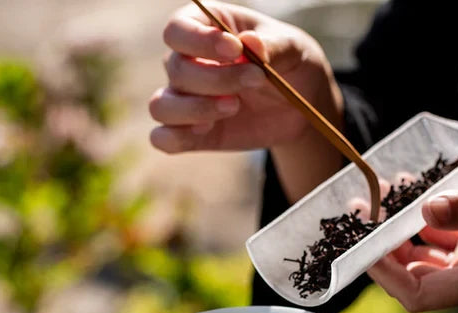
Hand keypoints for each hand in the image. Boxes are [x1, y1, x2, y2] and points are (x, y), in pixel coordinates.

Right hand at [149, 1, 339, 152]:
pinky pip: (164, 139)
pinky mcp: (192, 133)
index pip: (178, 30)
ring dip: (195, 110)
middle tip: (255, 80)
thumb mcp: (293, 49)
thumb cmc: (291, 66)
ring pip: (161, 106)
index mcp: (205, 28)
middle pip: (175, 69)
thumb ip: (274, 46)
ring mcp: (186, 100)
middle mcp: (187, 62)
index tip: (234, 50)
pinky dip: (176, 138)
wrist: (297, 107)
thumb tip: (250, 44)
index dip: (199, 41)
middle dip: (215, 79)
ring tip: (233, 107)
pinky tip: (209, 130)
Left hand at [368, 178, 457, 311]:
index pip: (418, 294)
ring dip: (397, 228)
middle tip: (363, 209)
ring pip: (421, 254)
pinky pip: (438, 234)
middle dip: (382, 246)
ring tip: (380, 194)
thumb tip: (427, 210)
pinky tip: (410, 190)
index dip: (386, 275)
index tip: (364, 245)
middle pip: (410, 275)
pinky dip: (420, 216)